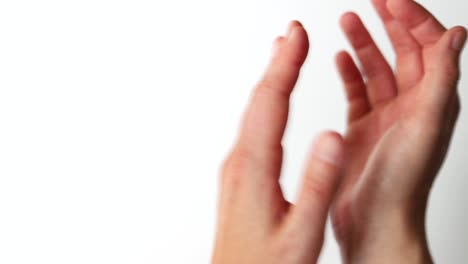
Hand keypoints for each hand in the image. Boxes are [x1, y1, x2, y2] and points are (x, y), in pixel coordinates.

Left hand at [212, 22, 344, 263]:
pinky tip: (272, 103)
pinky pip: (253, 128)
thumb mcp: (300, 233)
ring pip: (254, 112)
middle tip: (292, 32)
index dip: (286, 66)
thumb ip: (317, 184)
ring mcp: (236, 169)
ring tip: (285, 56)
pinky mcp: (240, 176)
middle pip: (259, 100)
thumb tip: (331, 135)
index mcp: (255, 169)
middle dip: (278, 63)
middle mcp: (239, 162)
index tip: (297, 35)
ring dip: (271, 80)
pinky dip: (266, 104)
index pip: (271, 103)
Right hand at [331, 0, 466, 262]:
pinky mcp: (362, 128)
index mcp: (432, 101)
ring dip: (363, 43)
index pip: (428, 47)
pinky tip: (340, 58)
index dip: (413, 19)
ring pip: (376, 69)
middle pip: (403, 52)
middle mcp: (411, 105)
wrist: (374, 219)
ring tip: (347, 20)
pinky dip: (348, 72)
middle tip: (373, 0)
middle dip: (389, 22)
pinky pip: (357, 92)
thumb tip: (455, 35)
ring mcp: (385, 116)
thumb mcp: (426, 124)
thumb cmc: (400, 182)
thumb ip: (441, 78)